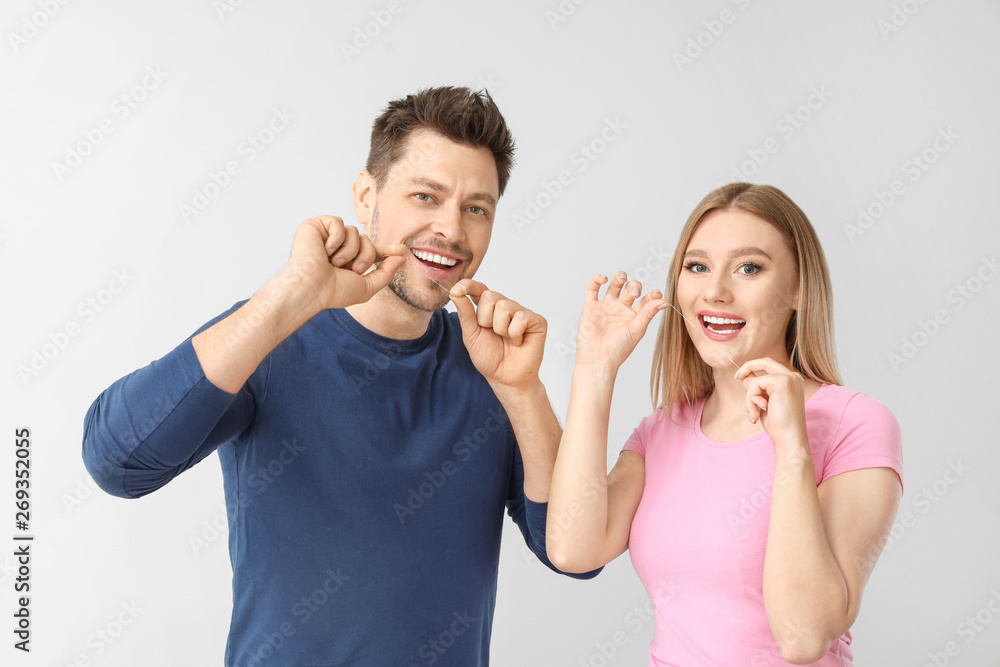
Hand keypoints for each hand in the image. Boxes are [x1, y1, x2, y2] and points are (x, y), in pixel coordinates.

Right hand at [281, 216, 406, 309]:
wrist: (311, 288)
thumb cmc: (334, 291)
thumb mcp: (367, 287)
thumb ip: (386, 273)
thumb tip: (401, 257)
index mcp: (348, 261)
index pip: (371, 251)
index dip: (387, 249)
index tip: (403, 250)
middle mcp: (338, 248)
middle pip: (367, 240)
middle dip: (366, 255)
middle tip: (354, 269)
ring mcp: (326, 236)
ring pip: (354, 231)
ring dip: (350, 250)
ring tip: (335, 263)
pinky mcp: (315, 226)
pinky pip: (338, 222)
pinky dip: (335, 238)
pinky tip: (324, 250)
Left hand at [449, 279, 545, 392]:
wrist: (505, 378)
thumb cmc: (490, 358)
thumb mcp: (471, 335)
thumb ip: (465, 313)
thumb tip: (456, 292)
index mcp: (488, 309)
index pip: (479, 288)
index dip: (468, 285)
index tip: (457, 289)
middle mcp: (505, 307)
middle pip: (490, 296)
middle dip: (485, 319)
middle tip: (493, 334)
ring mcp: (522, 312)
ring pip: (504, 306)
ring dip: (500, 329)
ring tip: (506, 339)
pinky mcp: (537, 321)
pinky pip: (521, 318)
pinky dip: (515, 334)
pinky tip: (518, 342)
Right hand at [575, 272, 668, 370]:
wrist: (597, 359)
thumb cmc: (618, 350)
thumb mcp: (637, 329)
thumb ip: (649, 312)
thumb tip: (665, 300)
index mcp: (635, 316)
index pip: (647, 299)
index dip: (652, 294)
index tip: (655, 294)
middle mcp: (621, 309)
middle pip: (631, 289)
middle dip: (634, 286)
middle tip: (634, 292)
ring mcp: (606, 307)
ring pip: (614, 285)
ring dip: (619, 277)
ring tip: (622, 277)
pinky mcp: (591, 306)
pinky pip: (594, 288)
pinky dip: (598, 279)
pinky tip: (604, 279)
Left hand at [735, 357, 807, 444]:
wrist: (789, 439)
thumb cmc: (778, 425)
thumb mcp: (764, 403)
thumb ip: (757, 389)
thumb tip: (745, 376)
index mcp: (792, 382)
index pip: (770, 366)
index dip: (753, 367)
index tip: (739, 376)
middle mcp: (793, 377)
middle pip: (765, 361)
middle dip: (748, 367)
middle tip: (736, 376)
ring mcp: (789, 378)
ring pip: (756, 381)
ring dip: (749, 399)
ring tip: (754, 414)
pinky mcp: (783, 382)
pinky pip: (755, 385)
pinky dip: (751, 400)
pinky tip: (758, 413)